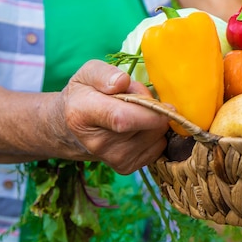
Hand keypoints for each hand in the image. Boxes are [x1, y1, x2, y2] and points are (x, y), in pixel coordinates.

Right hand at [54, 60, 169, 173]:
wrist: (72, 129)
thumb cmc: (85, 95)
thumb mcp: (87, 74)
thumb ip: (104, 74)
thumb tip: (122, 82)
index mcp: (83, 114)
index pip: (123, 119)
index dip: (151, 113)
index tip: (168, 106)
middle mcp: (97, 142)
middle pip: (147, 128)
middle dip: (155, 109)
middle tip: (140, 99)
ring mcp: (112, 158)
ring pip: (156, 137)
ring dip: (155, 121)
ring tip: (135, 113)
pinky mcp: (126, 167)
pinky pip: (158, 148)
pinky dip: (155, 135)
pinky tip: (139, 128)